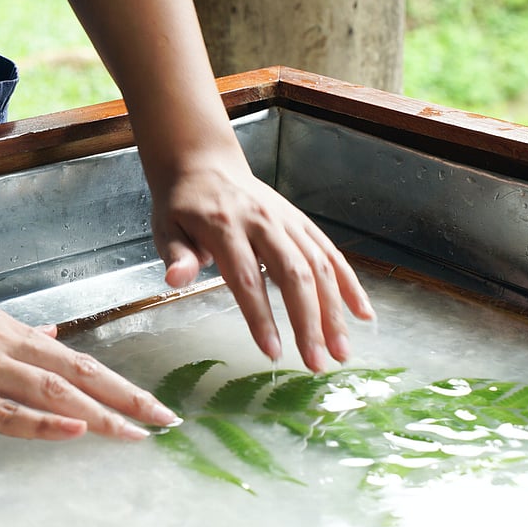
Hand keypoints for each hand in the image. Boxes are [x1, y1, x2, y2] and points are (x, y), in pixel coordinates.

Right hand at [0, 274, 180, 440]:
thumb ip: (11, 334)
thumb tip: (54, 339)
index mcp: (4, 331)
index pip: (75, 360)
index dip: (117, 384)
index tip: (151, 405)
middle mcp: (0, 345)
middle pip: (77, 374)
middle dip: (126, 398)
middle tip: (167, 420)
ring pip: (50, 391)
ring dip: (98, 413)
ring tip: (136, 431)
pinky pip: (1, 411)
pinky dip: (41, 422)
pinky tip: (72, 430)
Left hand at [149, 149, 374, 371]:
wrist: (204, 163)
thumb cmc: (182, 205)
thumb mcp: (165, 228)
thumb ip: (176, 255)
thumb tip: (175, 279)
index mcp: (225, 227)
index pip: (247, 278)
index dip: (261, 317)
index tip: (273, 352)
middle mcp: (263, 223)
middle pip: (293, 274)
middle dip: (309, 322)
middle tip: (316, 363)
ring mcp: (287, 221)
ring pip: (319, 266)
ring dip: (334, 311)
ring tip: (341, 351)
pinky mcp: (301, 222)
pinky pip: (331, 253)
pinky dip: (349, 283)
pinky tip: (362, 313)